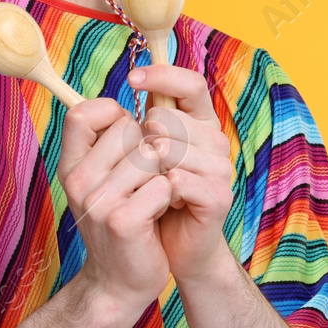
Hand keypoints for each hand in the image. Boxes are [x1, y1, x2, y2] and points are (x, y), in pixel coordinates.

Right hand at [57, 96, 174, 313]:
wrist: (120, 282)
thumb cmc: (124, 222)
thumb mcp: (105, 180)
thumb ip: (108, 144)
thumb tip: (132, 100)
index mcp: (71, 166)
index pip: (83, 113)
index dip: (112, 113)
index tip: (129, 134)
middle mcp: (77, 181)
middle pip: (127, 128)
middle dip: (149, 149)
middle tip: (145, 181)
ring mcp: (97, 202)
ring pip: (151, 155)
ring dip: (163, 176)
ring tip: (153, 200)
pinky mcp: (122, 221)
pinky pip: (164, 185)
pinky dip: (171, 199)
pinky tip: (159, 216)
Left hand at [129, 64, 237, 282]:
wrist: (163, 251)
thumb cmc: (146, 199)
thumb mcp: (133, 158)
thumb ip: (127, 128)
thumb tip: (107, 104)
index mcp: (197, 124)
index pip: (191, 84)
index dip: (164, 76)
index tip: (132, 79)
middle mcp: (214, 140)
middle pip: (172, 118)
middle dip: (142, 139)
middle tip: (140, 166)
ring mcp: (220, 168)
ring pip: (172, 149)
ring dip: (148, 170)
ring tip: (148, 188)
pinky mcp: (219, 197)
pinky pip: (180, 181)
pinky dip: (160, 193)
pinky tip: (159, 203)